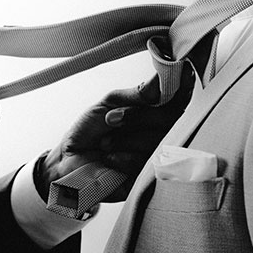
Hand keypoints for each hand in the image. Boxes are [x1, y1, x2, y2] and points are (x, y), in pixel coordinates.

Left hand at [38, 71, 193, 202]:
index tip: (177, 76)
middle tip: (111, 119)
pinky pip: (148, 162)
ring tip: (105, 143)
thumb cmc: (90, 130)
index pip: (179, 98)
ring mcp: (157, 154)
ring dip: (127, 138)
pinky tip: (110, 158)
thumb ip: (137, 93)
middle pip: (171, 118)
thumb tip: (159, 80)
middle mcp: (160, 131)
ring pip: (160, 140)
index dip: (182, 87)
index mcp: (153, 110)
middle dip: (138, 116)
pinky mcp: (149, 176)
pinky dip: (125, 157)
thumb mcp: (110, 103)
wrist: (70, 160)